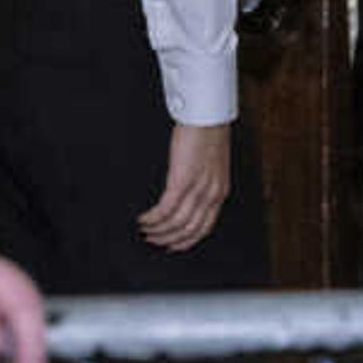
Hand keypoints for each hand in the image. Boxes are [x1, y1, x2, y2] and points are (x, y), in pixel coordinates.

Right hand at [138, 121, 232, 253]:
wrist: (207, 116)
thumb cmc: (208, 134)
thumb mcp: (213, 164)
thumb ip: (205, 181)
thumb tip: (189, 193)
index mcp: (219, 192)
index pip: (205, 227)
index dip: (188, 241)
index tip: (174, 246)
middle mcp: (211, 194)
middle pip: (189, 230)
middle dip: (169, 239)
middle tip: (153, 240)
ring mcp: (197, 189)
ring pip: (176, 223)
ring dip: (158, 230)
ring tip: (144, 230)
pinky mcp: (182, 181)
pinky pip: (165, 209)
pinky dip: (152, 218)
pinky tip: (143, 218)